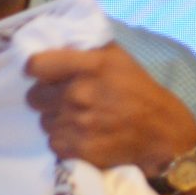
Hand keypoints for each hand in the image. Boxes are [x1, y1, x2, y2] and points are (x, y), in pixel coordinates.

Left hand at [24, 44, 195, 177]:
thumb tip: (56, 45)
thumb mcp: (119, 57)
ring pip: (43, 121)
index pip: (36, 65)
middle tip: (66, 99)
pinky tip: (83, 134)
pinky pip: (53, 142)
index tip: (44, 74)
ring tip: (80, 118)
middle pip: (33, 97)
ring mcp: (77, 123)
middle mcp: (79, 94)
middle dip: (47, 97)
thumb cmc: (140, 90)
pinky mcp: (77, 149)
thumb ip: (85, 50)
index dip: (37, 70)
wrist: (162, 132)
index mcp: (90, 66)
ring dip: (57, 120)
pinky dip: (65, 140)